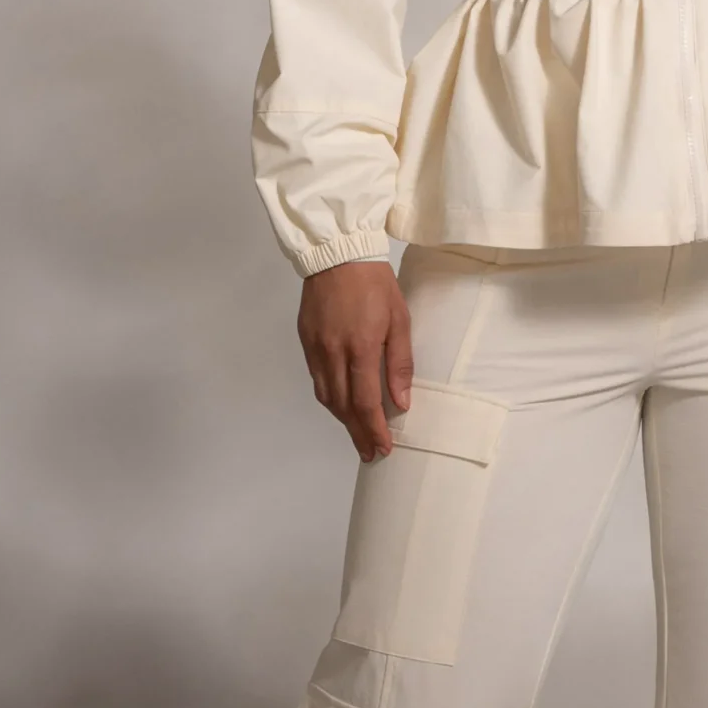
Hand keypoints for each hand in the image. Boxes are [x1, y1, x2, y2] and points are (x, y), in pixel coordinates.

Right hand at [298, 261, 413, 460]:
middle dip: (358, 433)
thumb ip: (400, 363)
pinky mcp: (306, 341)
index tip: (384, 447)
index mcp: (361, 348)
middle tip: (370, 452)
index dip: (374, 429)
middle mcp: (333, 353)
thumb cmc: (375, 284)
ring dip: (343, 420)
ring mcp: (316, 348)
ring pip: (327, 397)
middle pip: (344, 406)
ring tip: (358, 434)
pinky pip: (317, 380)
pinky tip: (341, 405)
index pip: (366, 402)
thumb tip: (401, 402)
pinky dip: (330, 398)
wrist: (337, 254)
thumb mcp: (399, 319)